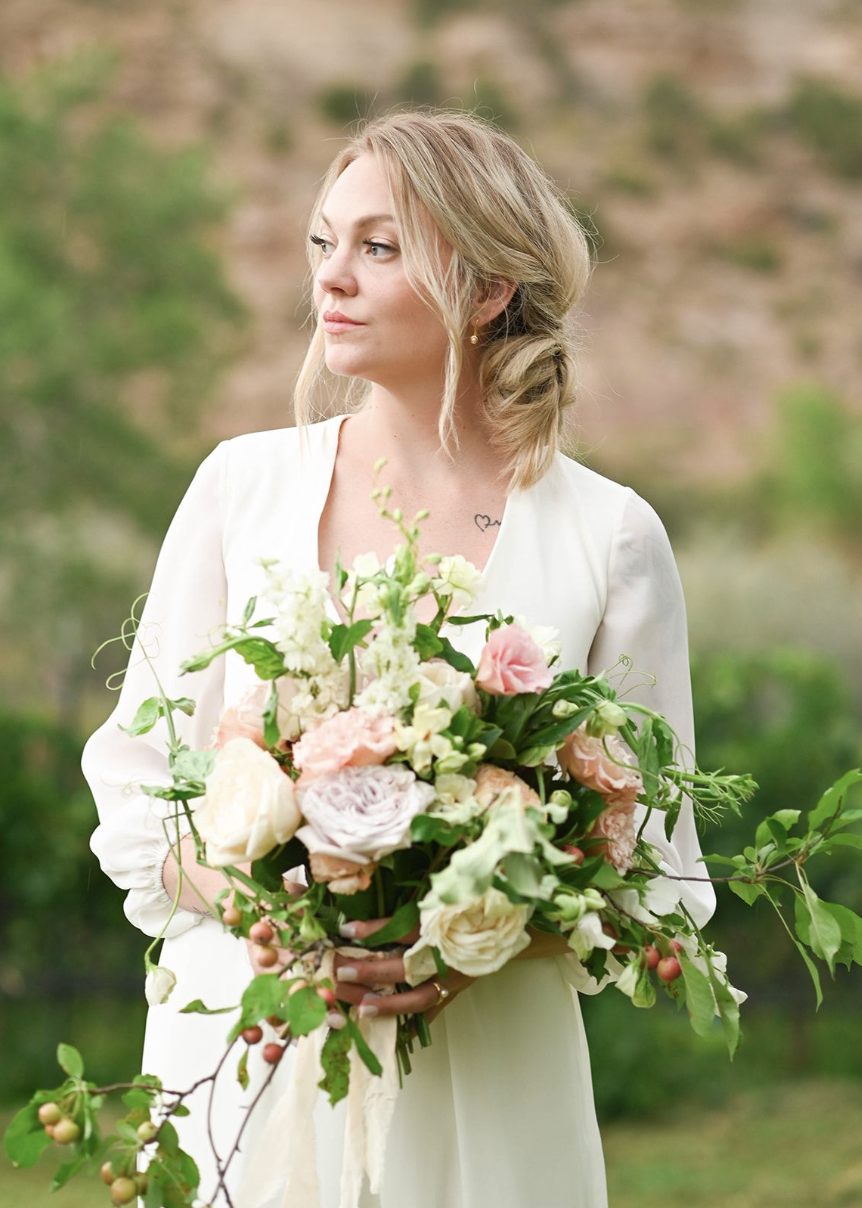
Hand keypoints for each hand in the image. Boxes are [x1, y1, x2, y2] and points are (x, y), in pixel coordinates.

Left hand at [333, 918, 472, 1023]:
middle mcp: (447, 957)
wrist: (495, 931)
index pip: (404, 929)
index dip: (375, 930)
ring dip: (388, 1005)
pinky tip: (391, 1035)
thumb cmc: (457, 915)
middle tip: (343, 974)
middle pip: (408, 968)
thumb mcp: (428, 908)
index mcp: (441, 929)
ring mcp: (451, 980)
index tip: (345, 930)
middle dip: (374, 972)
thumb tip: (353, 927)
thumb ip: (397, 918)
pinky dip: (411, 1025)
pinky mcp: (452, 994)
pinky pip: (430, 1014)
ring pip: (419, 998)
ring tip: (360, 1007)